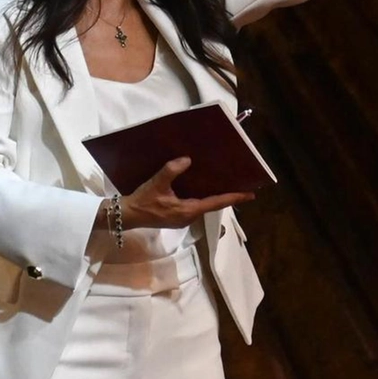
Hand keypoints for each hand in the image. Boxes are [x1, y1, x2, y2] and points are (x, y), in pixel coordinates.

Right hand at [121, 157, 254, 229]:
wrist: (127, 215)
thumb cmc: (143, 201)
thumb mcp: (157, 183)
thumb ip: (172, 170)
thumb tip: (187, 160)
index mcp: (188, 210)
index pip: (216, 203)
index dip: (233, 198)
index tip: (250, 195)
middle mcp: (189, 217)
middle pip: (211, 205)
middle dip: (223, 196)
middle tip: (236, 184)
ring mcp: (182, 219)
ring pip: (201, 206)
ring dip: (211, 196)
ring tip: (219, 183)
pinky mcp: (175, 218)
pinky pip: (193, 206)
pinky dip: (199, 198)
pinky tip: (198, 188)